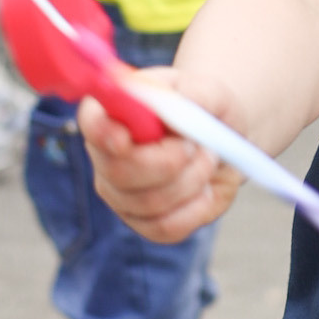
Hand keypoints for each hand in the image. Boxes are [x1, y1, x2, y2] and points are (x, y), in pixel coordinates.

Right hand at [83, 67, 242, 243]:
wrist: (226, 138)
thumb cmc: (210, 108)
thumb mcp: (211, 92)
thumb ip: (190, 94)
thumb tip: (165, 104)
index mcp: (114, 113)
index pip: (92, 123)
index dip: (101, 132)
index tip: (123, 137)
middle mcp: (107, 155)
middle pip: (118, 172)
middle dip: (168, 161)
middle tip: (196, 145)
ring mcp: (121, 194)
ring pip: (149, 202)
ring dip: (192, 180)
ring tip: (207, 158)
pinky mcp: (144, 223)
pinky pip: (166, 227)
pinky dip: (196, 208)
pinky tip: (204, 189)